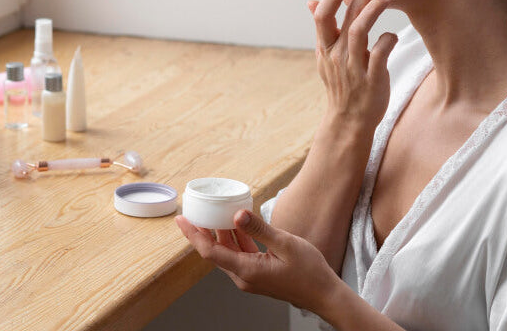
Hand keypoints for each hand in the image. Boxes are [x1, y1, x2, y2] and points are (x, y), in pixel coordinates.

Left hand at [176, 210, 339, 314]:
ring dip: (220, 233)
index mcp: (247, 270)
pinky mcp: (258, 274)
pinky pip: (240, 254)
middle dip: (202, 231)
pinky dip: (235, 239)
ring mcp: (250, 277)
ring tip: (213, 212)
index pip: (210, 251)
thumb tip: (236, 215)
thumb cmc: (310, 272)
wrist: (325, 294)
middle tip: (194, 210)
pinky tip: (236, 224)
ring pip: (227, 252)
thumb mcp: (285, 244)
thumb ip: (259, 229)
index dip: (193, 234)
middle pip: (215, 251)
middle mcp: (244, 276)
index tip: (181, 219)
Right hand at [307, 0, 397, 133]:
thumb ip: (323, 29)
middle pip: (346, 15)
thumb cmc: (341, 84)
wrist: (349, 120)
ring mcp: (352, 67)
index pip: (323, 15)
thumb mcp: (326, 56)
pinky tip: (393, 35)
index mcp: (325, 47)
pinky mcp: (371, 79)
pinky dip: (388, 39)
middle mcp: (336, 55)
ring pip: (360, 30)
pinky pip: (380, 53)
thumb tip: (312, 1)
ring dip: (374, 9)